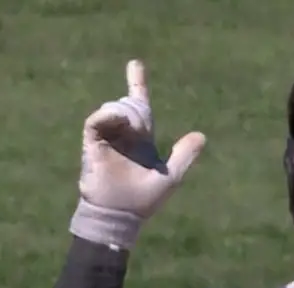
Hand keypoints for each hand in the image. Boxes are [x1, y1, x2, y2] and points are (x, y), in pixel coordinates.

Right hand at [71, 60, 206, 248]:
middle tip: (141, 124)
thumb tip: (201, 135)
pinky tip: (121, 124)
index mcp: (140, 141)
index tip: (135, 65)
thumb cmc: (143, 201)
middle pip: (129, 103)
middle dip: (136, 99)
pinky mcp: (92, 143)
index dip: (137, 84)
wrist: (119, 215)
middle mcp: (122, 135)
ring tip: (134, 130)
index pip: (139, 107)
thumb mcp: (170, 177)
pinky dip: (109, 116)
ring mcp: (106, 138)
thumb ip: (184, 156)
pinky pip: (96, 120)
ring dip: (128, 113)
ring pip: (116, 108)